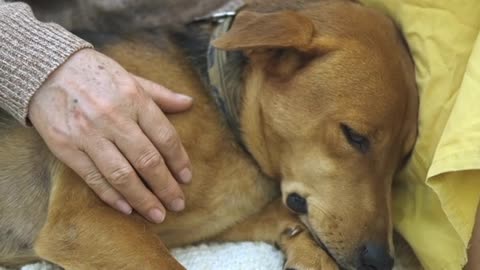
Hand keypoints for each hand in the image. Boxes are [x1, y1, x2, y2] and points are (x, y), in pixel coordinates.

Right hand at [28, 48, 192, 222]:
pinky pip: (94, 178)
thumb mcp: (131, 78)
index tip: (187, 178)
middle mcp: (113, 117)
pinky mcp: (66, 148)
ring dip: (143, 199)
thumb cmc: (95, 73)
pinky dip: (112, 197)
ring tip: (158, 214)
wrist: (44, 70)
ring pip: (122, 175)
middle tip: (178, 204)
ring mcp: (88, 134)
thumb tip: (189, 103)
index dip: (179, 161)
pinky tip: (128, 209)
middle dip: (166, 187)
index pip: (165, 137)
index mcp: (134, 98)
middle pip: (147, 161)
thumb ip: (160, 94)